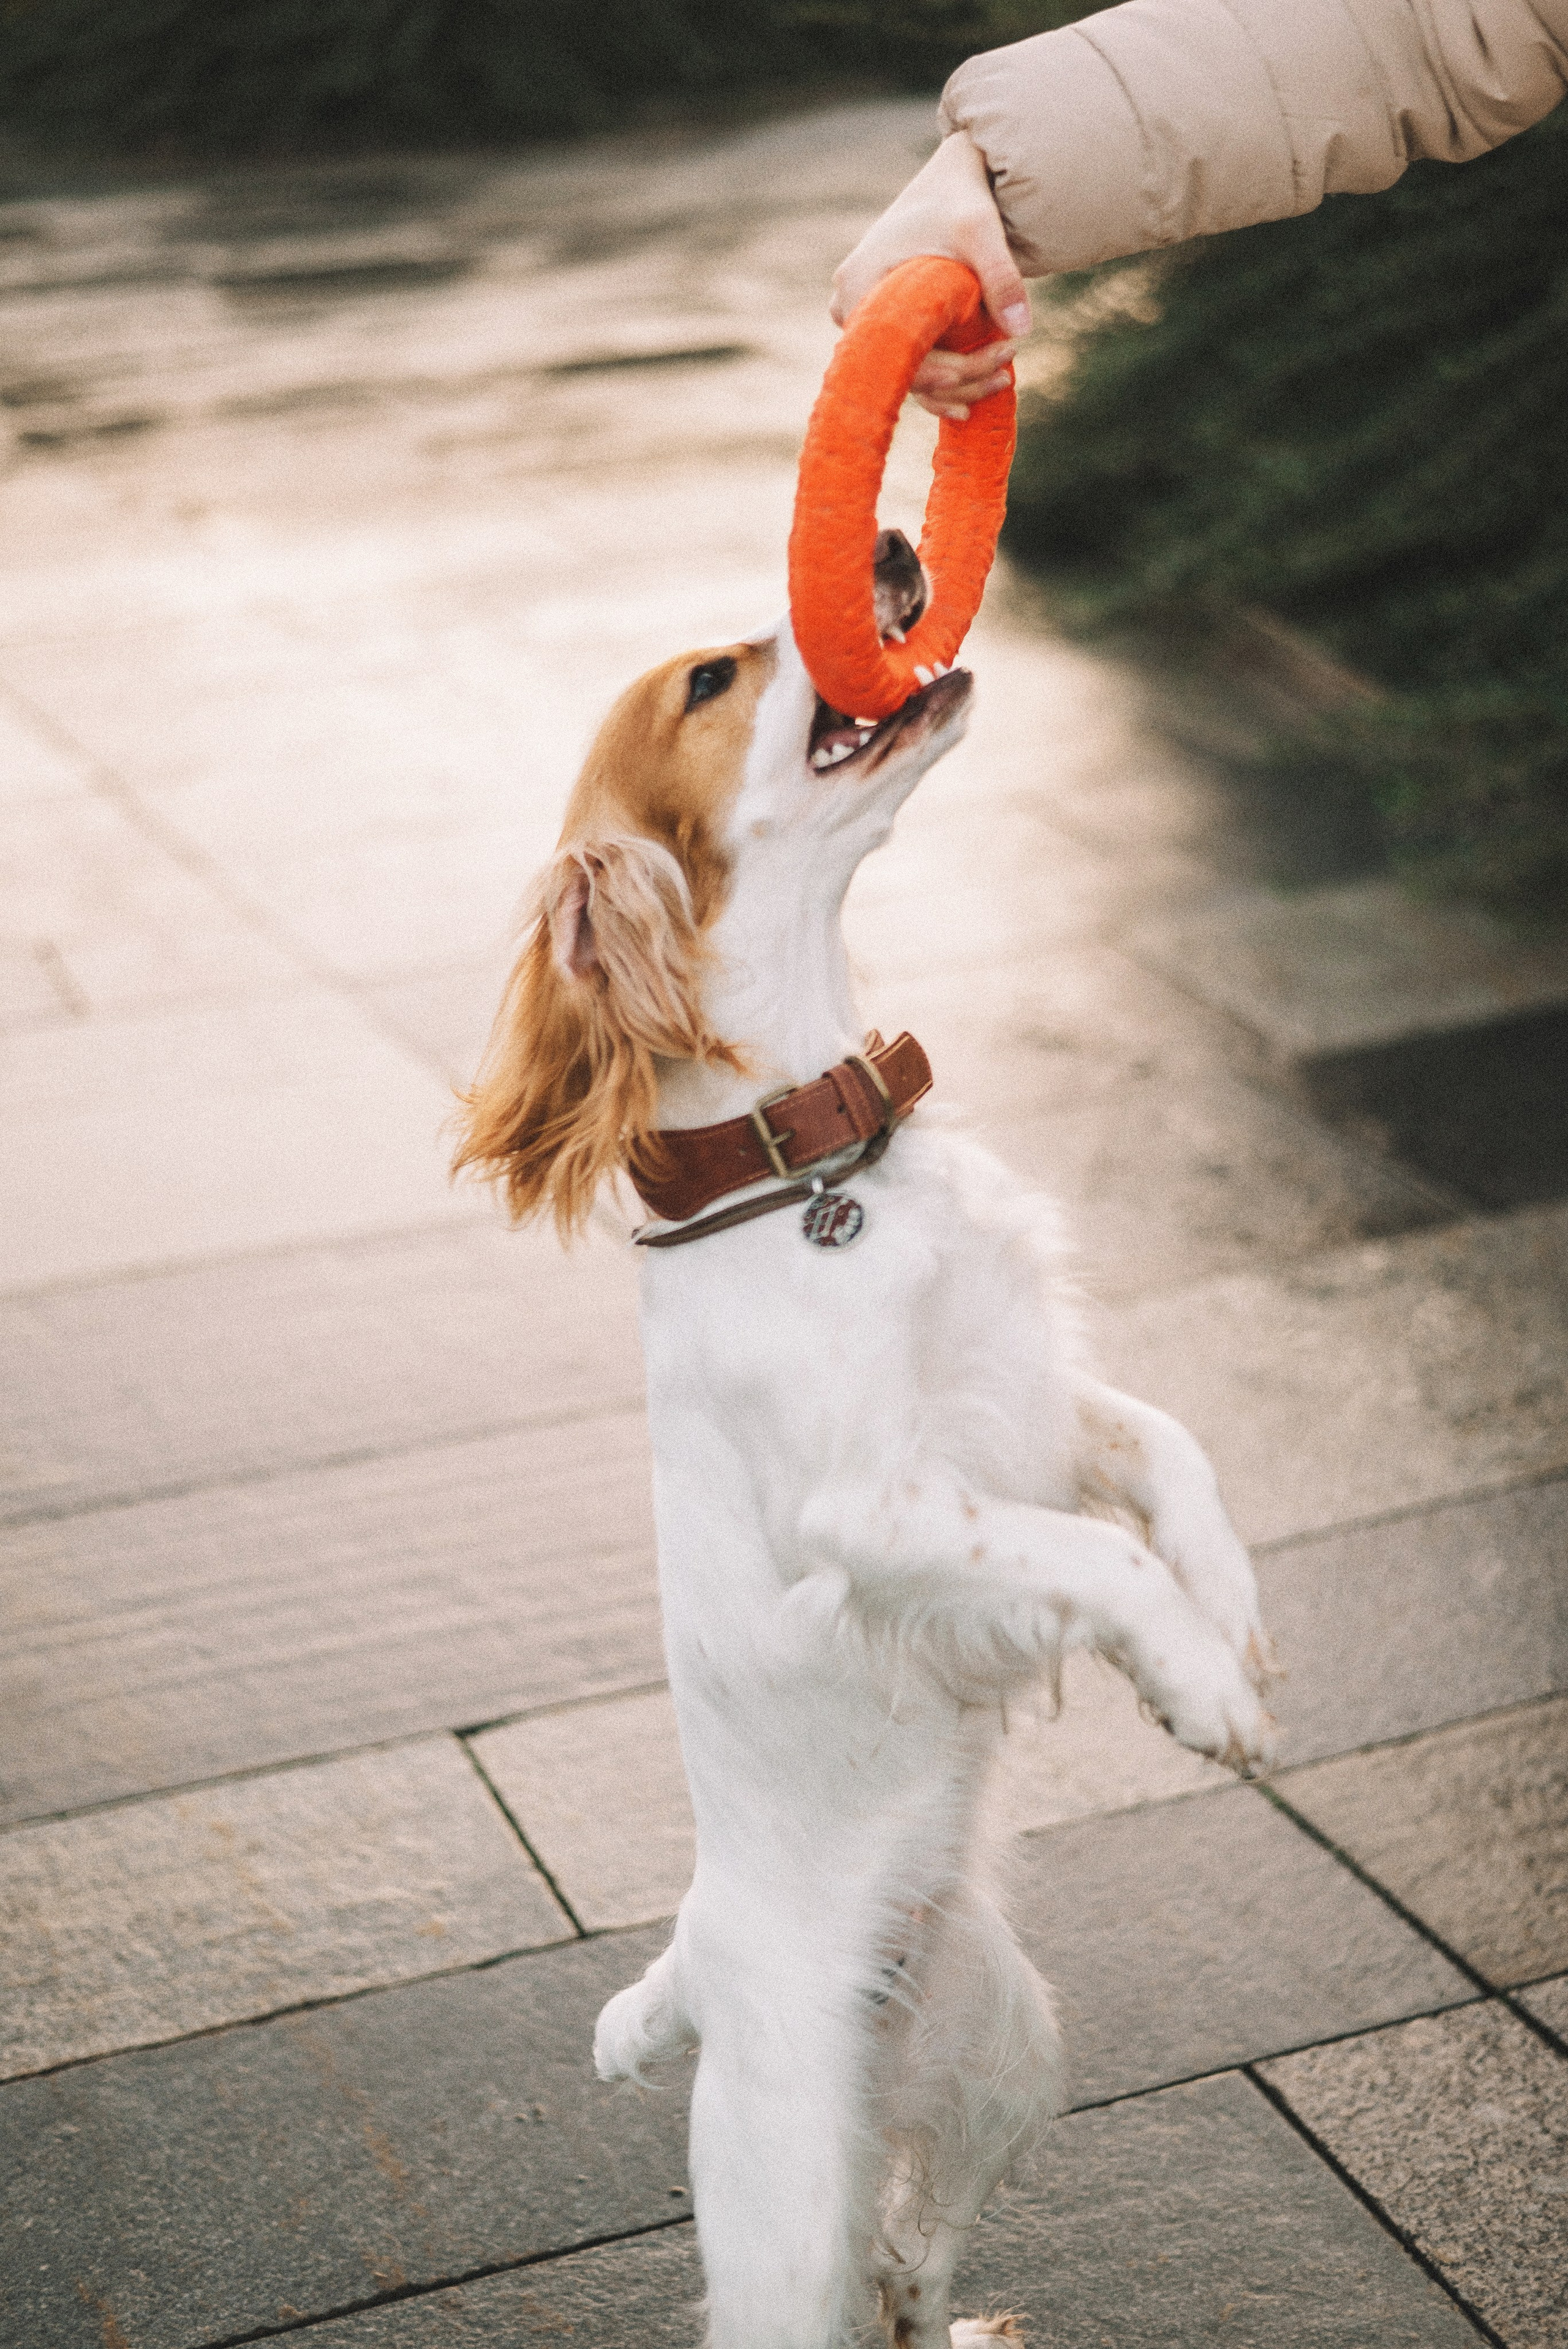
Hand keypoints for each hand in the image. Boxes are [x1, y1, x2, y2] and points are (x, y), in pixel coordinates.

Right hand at [831, 129, 1030, 419]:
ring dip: (954, 386)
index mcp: (860, 289)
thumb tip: (1021, 332)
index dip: (950, 370)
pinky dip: (940, 381)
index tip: (999, 360)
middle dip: (960, 380)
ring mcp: (864, 320)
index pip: (900, 354)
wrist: (947, 176)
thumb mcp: (980, 228)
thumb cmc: (957, 195)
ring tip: (1000, 381)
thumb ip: (1001, 275)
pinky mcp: (883, 324)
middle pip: (905, 369)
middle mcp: (852, 310)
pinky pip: (907, 365)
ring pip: (907, 373)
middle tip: (1007, 374)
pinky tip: (968, 402)